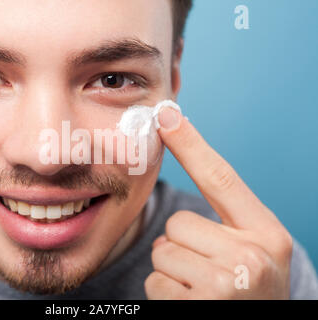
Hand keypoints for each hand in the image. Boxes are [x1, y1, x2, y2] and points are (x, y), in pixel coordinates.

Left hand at [144, 107, 292, 298]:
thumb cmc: (248, 293)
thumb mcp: (252, 254)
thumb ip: (224, 224)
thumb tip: (180, 196)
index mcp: (267, 235)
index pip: (221, 178)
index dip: (191, 143)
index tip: (166, 113)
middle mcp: (253, 256)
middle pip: (178, 224)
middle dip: (181, 246)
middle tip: (206, 272)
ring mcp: (227, 285)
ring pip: (162, 252)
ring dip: (172, 271)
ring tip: (201, 291)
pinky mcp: (198, 307)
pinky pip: (155, 282)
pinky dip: (165, 295)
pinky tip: (192, 306)